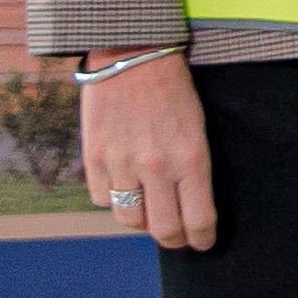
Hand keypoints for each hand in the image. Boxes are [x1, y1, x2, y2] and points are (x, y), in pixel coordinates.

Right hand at [78, 51, 217, 250]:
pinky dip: (113, 198)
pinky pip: (103, 200)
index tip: (202, 242)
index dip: (201, 239)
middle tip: (177, 237)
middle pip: (164, 230)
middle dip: (174, 240)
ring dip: (141, 220)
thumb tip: (189, 206)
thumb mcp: (197, 127)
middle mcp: (158, 167)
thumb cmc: (173, 90)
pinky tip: (123, 184)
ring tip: (148, 208)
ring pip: (130, 220)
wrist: (132, 55)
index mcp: (192, 158)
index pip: (199, 220)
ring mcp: (123, 164)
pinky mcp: (95, 159)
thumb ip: (193, 168)